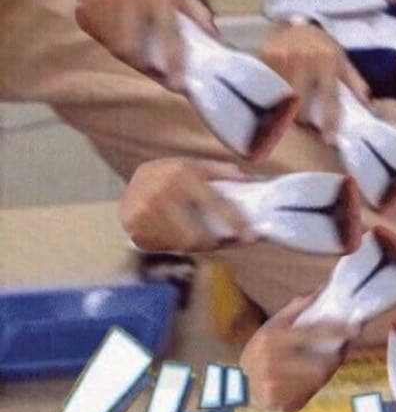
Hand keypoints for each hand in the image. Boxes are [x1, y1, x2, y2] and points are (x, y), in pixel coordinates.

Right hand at [76, 0, 216, 90]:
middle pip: (133, 47)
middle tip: (156, 72)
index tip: (177, 85)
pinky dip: (110, 44)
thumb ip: (196, 15)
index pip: (168, 32)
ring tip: (138, 54)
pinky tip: (118, 37)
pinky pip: (99, 37)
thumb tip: (218, 43)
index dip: (172, 61)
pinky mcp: (85, 1)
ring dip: (129, 56)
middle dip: (146, 65)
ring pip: (115, 45)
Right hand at [120, 157, 256, 252]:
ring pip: (179, 245)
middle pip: (195, 236)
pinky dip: (173, 245)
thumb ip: (219, 171)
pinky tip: (172, 234)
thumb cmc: (168, 174)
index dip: (237, 222)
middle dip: (211, 243)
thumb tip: (247, 179)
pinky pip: (162, 247)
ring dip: (192, 245)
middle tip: (217, 242)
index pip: (216, 203)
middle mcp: (162, 193)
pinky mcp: (133, 227)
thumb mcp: (192, 164)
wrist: (128, 183)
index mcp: (182, 174)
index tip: (252, 237)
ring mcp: (144, 212)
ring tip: (193, 234)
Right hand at [239, 294, 359, 411]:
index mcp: (271, 338)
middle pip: (319, 364)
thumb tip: (322, 289)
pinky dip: (315, 384)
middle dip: (335, 357)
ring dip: (327, 370)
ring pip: (317, 380)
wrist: (237, 384)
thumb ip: (296, 308)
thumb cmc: (260, 350)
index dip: (336, 330)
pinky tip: (312, 377)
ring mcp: (275, 387)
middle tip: (342, 350)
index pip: (311, 332)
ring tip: (327, 362)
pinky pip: (310, 393)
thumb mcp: (272, 325)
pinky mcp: (280, 403)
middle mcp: (272, 364)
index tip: (356, 328)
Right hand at [260, 23, 369, 142]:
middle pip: (301, 104)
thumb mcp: (341, 58)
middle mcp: (306, 59)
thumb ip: (354, 81)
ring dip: (284, 109)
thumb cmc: (321, 45)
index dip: (329, 121)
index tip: (327, 139)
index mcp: (328, 61)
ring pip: (282, 98)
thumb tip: (368, 104)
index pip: (330, 98)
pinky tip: (272, 98)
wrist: (297, 23)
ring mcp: (284, 57)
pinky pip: (267, 86)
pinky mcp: (266, 56)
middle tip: (303, 123)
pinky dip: (270, 96)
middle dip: (302, 119)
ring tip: (286, 111)